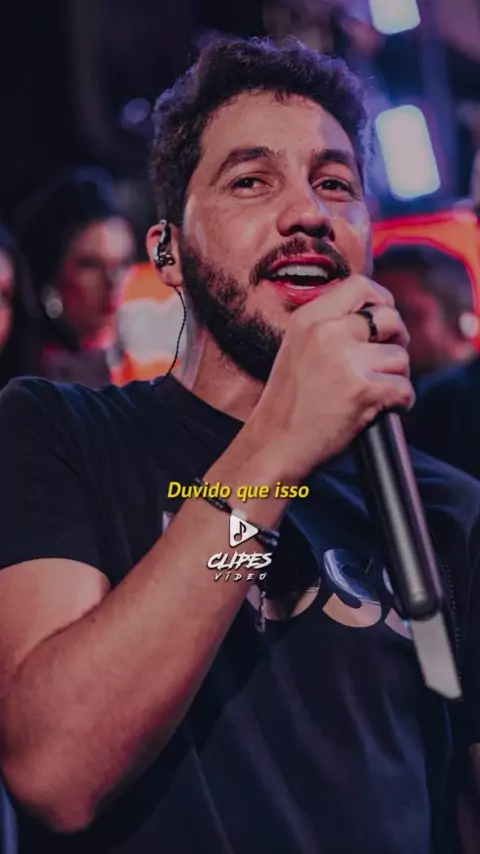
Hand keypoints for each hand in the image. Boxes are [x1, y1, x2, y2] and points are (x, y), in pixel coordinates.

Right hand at [248, 275, 413, 481]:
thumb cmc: (288, 404)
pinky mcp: (363, 390)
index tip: (384, 321)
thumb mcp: (298, 348)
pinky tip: (379, 410)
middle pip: (389, 318)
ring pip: (400, 357)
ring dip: (395, 377)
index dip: (381, 300)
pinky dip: (400, 403)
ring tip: (373, 393)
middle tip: (386, 361)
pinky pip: (404, 388)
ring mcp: (346, 360)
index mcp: (309, 318)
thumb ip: (329, 327)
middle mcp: (327, 333)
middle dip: (397, 339)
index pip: (360, 285)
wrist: (275, 444)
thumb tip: (375, 316)